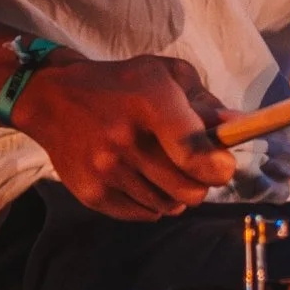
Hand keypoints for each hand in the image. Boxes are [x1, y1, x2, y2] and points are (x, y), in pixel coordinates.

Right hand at [11, 53, 236, 217]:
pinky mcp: (92, 193)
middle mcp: (126, 139)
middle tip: (193, 168)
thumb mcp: (165, 75)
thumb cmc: (120, 84)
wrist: (52, 98)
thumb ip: (204, 102)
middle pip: (189, 190)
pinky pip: (143, 215)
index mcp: (150, 103)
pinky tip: (143, 179)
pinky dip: (152, 204)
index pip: (195, 153)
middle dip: (201, 183)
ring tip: (165, 171)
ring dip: (176, 194)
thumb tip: (236, 126)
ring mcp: (106, 170)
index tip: (221, 164)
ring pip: (169, 206)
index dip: (218, 167)